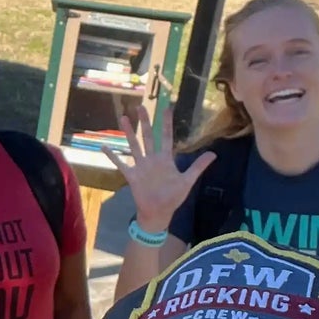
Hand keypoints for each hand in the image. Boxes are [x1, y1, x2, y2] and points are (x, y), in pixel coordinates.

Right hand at [106, 102, 213, 235]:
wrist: (159, 212)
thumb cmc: (173, 197)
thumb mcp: (187, 181)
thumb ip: (198, 166)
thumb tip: (214, 154)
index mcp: (165, 159)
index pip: (165, 137)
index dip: (166, 123)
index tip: (167, 108)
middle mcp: (152, 159)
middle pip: (147, 136)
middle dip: (144, 122)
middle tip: (140, 106)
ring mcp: (141, 166)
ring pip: (134, 145)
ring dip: (128, 132)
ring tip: (123, 118)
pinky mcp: (131, 175)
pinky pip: (120, 164)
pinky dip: (112, 156)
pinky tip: (104, 146)